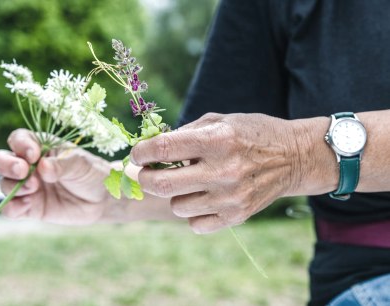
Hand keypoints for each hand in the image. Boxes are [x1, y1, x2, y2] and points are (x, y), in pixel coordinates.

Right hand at [0, 129, 112, 224]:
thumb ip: (61, 164)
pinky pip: (10, 208)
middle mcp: (29, 166)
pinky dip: (12, 207)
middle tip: (23, 171)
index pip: (18, 139)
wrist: (102, 199)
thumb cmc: (91, 173)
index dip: (21, 145)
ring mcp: (28, 187)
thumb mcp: (81, 164)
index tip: (34, 154)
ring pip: (4, 183)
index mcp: (40, 147)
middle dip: (6, 164)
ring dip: (13, 186)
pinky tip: (27, 204)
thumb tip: (42, 167)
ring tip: (34, 187)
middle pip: (2, 160)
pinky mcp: (30, 207)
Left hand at [130, 113, 302, 233]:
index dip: (140, 152)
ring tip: (189, 182)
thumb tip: (150, 149)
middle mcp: (223, 171)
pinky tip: (203, 197)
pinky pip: (195, 224)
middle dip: (144, 178)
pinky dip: (192, 212)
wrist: (293, 157)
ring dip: (174, 194)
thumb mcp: (220, 120)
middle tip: (146, 172)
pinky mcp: (237, 217)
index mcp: (217, 140)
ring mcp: (230, 198)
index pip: (163, 149)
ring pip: (176, 206)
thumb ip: (184, 133)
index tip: (137, 154)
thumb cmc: (252, 133)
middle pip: (161, 185)